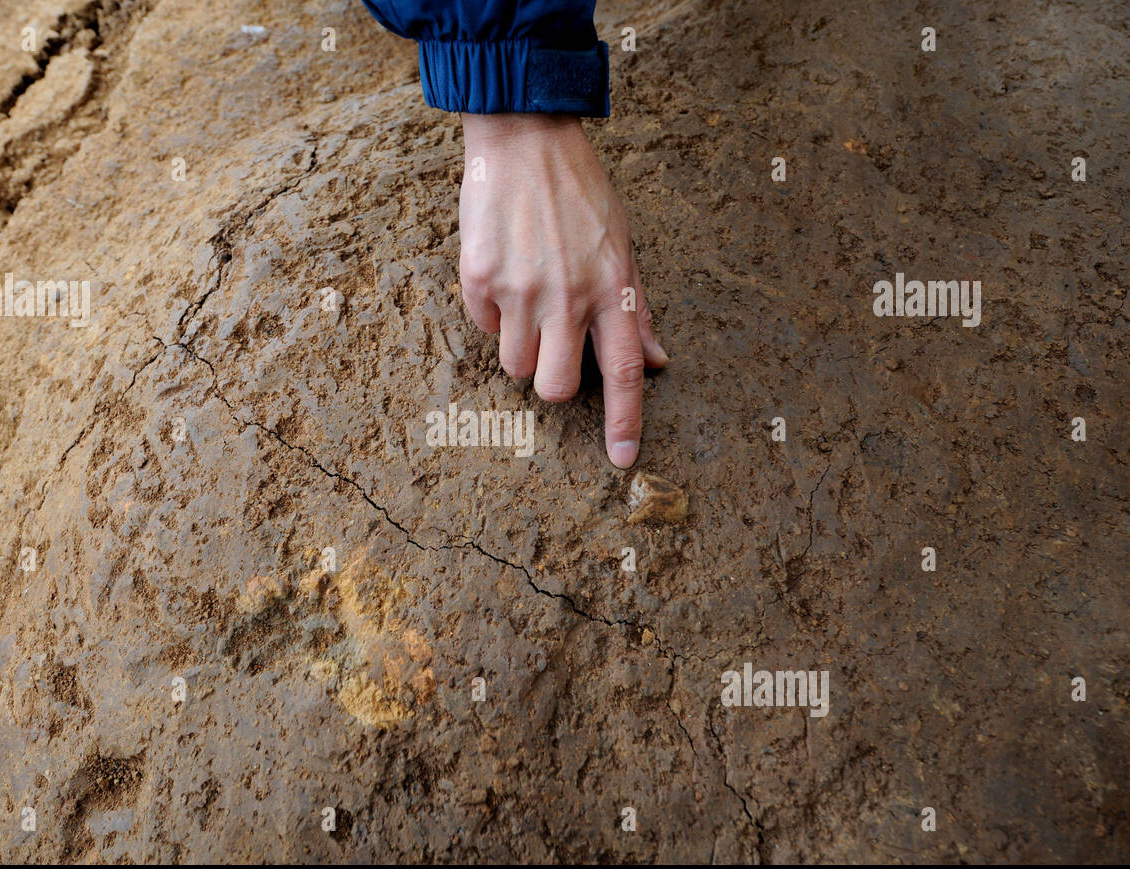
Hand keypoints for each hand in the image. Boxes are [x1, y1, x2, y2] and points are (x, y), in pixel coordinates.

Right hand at [458, 113, 666, 468]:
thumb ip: (637, 307)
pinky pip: (484, 326)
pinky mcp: (479, 279)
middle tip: (552, 349)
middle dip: (553, 382)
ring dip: (520, 345)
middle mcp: (567, 296)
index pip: (622, 373)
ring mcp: (520, 289)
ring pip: (515, 365)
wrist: (524, 139)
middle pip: (555, 388)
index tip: (622, 459)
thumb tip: (658, 360)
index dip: (624, 422)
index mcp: (610, 289)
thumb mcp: (623, 245)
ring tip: (526, 297)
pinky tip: (504, 271)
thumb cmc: (580, 192)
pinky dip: (493, 312)